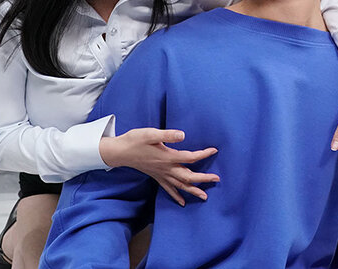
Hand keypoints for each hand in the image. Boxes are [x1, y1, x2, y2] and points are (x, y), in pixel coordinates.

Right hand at [99, 128, 218, 205]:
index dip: (203, 154)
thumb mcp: (150, 134)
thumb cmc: (135, 140)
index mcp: (167, 157)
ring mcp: (161, 174)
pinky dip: (176, 196)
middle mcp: (166, 168)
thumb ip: (167, 135)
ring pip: (180, 186)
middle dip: (203, 179)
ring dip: (193, 191)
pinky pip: (168, 189)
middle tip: (217, 179)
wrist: (120, 152)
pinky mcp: (156, 176)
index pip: (190, 157)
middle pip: (189, 176)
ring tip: (205, 196)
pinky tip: (182, 203)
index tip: (214, 150)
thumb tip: (183, 135)